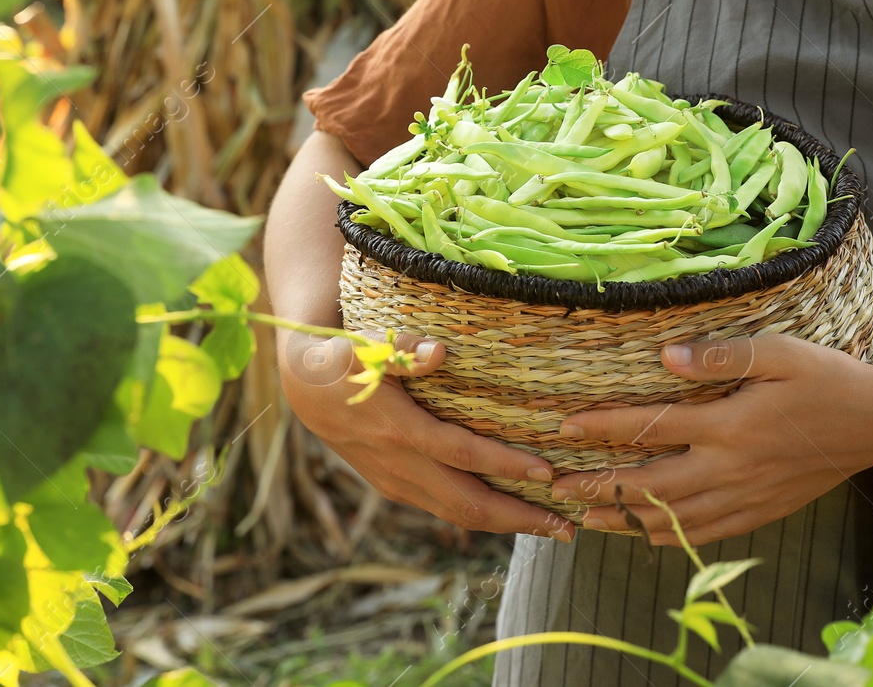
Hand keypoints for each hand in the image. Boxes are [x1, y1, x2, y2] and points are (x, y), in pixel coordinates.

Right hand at [278, 326, 575, 541]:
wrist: (304, 387)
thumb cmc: (344, 358)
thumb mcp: (366, 344)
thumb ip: (404, 347)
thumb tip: (442, 353)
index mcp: (400, 429)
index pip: (462, 454)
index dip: (505, 465)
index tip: (547, 472)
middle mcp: (401, 465)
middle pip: (468, 503)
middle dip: (520, 518)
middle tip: (568, 527)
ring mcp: (397, 482)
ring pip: (458, 514)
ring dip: (507, 524)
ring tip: (551, 528)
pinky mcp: (395, 487)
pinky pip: (445, 509)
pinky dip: (481, 515)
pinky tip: (510, 513)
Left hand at [546, 335, 872, 546]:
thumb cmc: (829, 378)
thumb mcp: (781, 351)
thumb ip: (722, 356)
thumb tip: (664, 357)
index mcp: (731, 425)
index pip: (653, 427)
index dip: (605, 426)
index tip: (566, 426)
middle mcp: (733, 467)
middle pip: (651, 484)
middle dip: (600, 487)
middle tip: (557, 487)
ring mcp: (748, 495)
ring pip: (675, 517)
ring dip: (626, 519)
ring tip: (586, 520)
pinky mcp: (763, 510)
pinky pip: (708, 532)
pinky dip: (672, 537)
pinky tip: (648, 536)